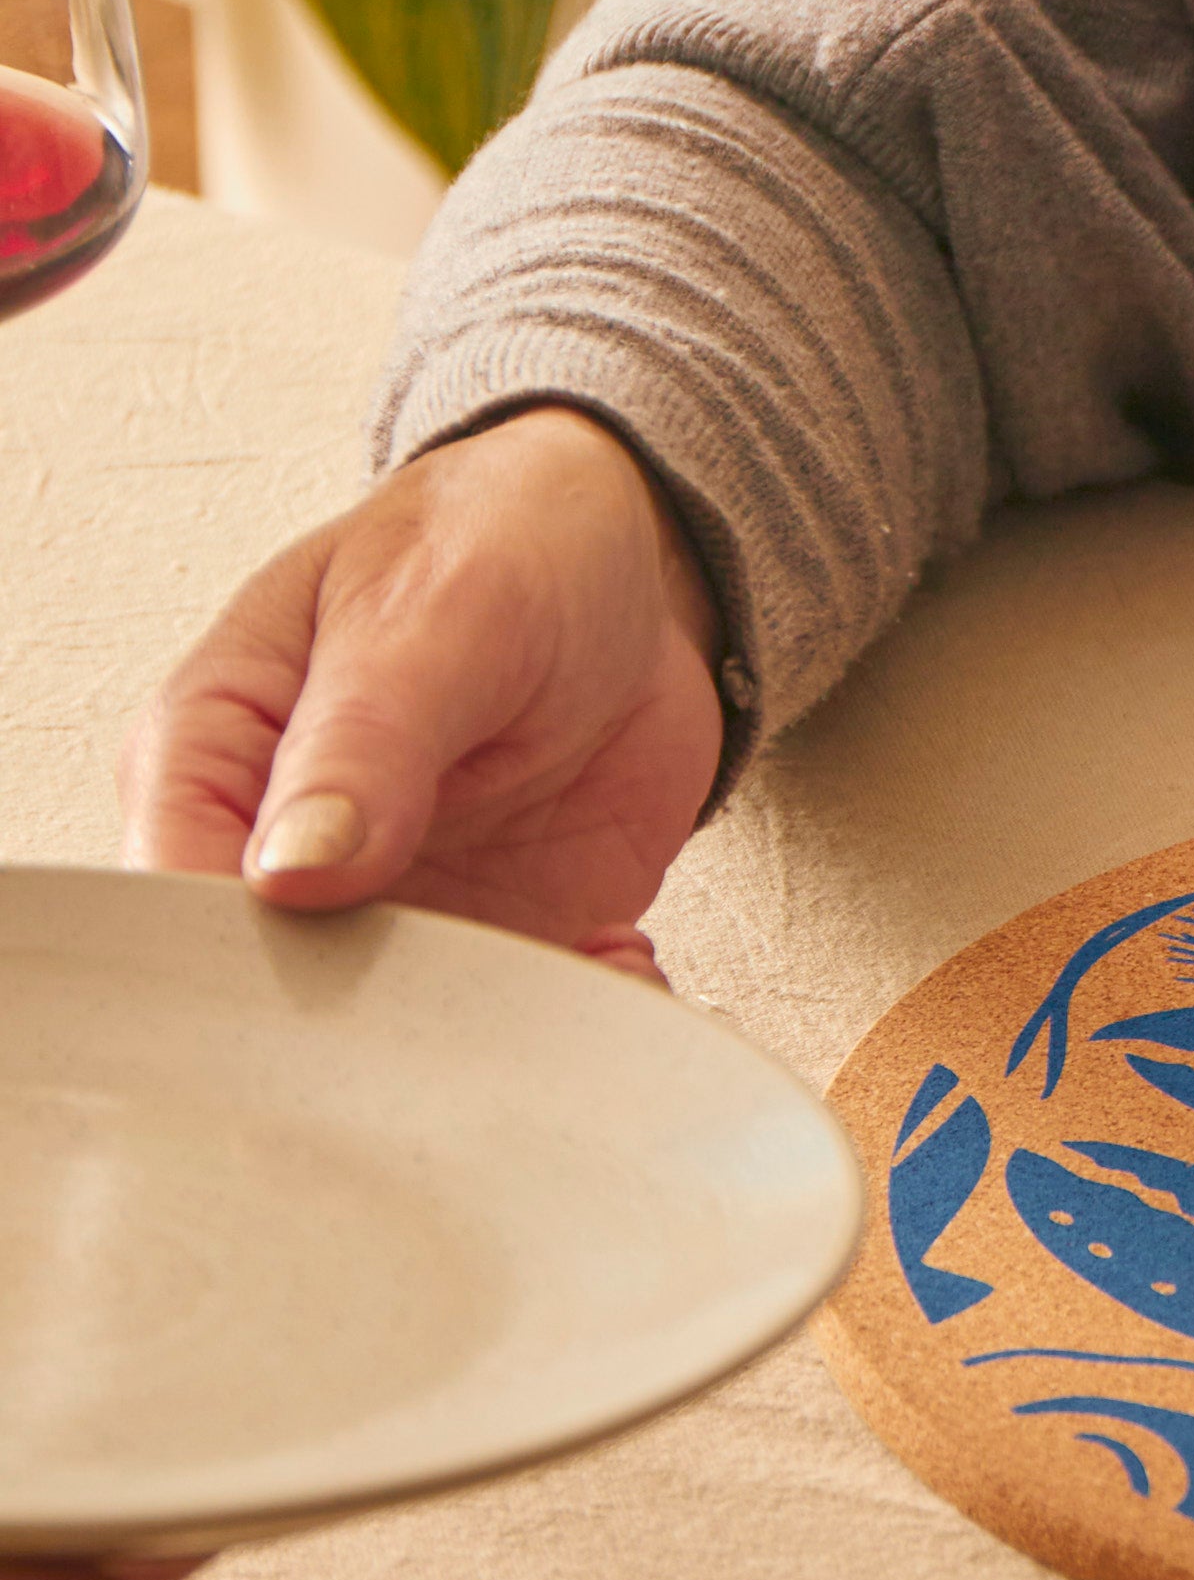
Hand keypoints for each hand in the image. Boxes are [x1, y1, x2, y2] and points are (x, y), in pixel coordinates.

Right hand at [120, 406, 728, 981]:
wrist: (630, 571)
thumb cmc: (498, 545)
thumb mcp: (432, 618)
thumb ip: (363, 746)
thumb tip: (292, 873)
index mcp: (215, 755)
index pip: (176, 890)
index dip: (241, 960)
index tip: (339, 976)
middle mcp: (289, 853)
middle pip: (286, 993)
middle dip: (379, 1028)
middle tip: (484, 1004)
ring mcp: (398, 905)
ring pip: (411, 1026)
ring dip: (500, 1034)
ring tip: (583, 972)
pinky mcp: (500, 934)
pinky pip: (526, 1017)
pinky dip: (584, 1010)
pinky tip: (627, 965)